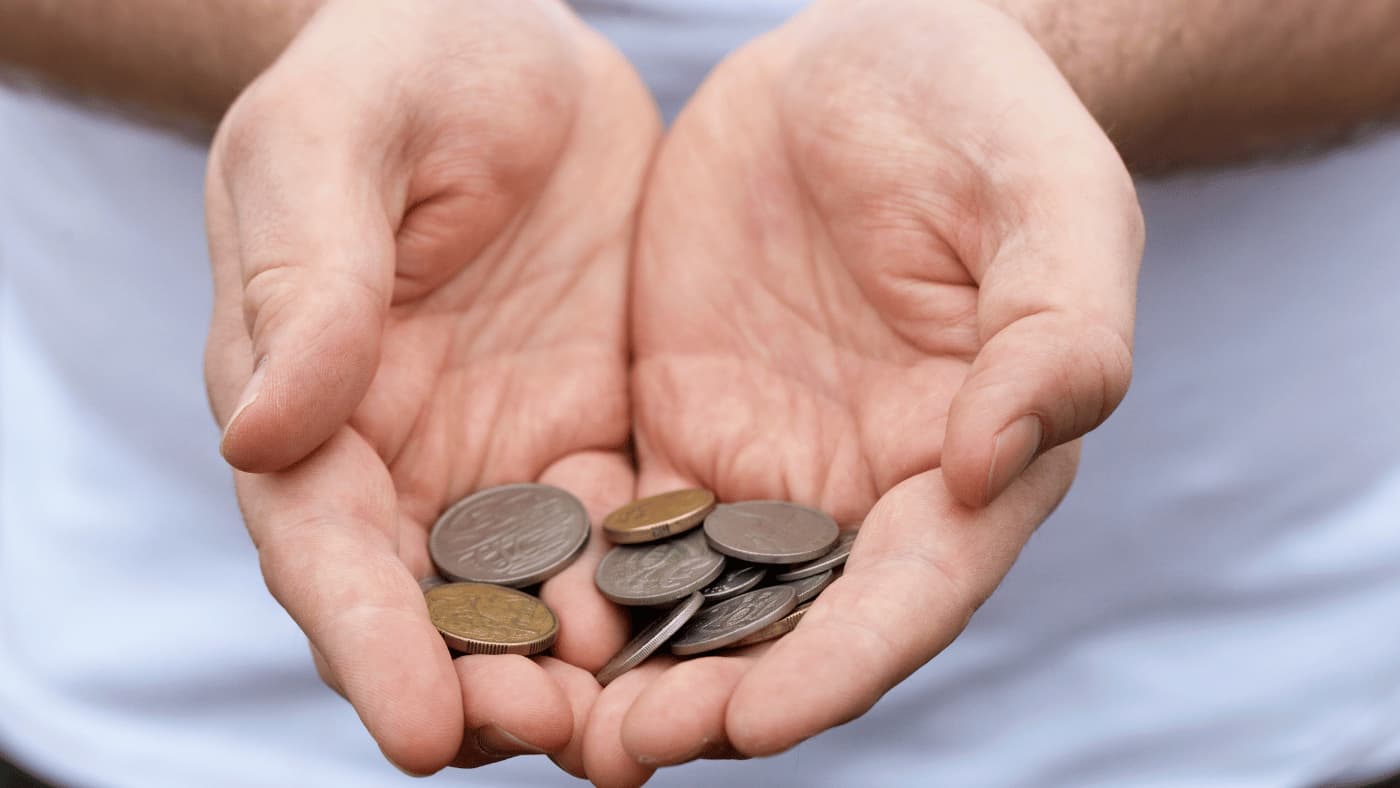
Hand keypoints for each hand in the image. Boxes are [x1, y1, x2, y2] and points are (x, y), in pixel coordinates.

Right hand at [203, 0, 658, 774]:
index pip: (326, 547)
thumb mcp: (334, 142)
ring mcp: (507, 456)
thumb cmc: (397, 69)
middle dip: (483, 686)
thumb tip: (262, 433)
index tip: (420, 730)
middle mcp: (406, 458)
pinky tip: (717, 624)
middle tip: (554, 734)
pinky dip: (659, 592)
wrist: (507, 46)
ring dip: (584, 668)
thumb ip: (308, 279)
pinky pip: (629, 535)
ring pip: (537, 598)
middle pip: (433, 608)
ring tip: (646, 725)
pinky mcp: (597, 436)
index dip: (368, 643)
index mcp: (313, 401)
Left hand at [584, 0, 1141, 781]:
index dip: (841, 664)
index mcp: (971, 465)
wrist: (869, 63)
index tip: (757, 720)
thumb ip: (1057, 332)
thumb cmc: (986, 121)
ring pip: (696, 600)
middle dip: (712, 700)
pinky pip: (621, 522)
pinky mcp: (683, 430)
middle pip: (792, 632)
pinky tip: (504, 606)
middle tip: (620, 750)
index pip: (911, 593)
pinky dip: (574, 577)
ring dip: (627, 666)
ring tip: (542, 716)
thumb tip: (997, 463)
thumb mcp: (1049, 202)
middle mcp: (867, 495)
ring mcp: (767, 468)